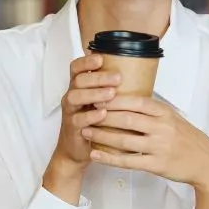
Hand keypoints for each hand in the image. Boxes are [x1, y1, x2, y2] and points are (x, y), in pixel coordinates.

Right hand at [43, 54, 117, 202]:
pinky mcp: (72, 128)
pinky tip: (103, 113)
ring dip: (94, 93)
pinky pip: (78, 119)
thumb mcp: (99, 103)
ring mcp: (70, 112)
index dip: (86, 61)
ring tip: (111, 93)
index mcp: (79, 87)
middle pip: (78, 80)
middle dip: (98, 77)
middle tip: (117, 77)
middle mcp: (72, 96)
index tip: (101, 58)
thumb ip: (110, 89)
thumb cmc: (92, 123)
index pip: (76, 68)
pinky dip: (90, 115)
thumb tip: (137, 75)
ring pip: (75, 97)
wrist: (76, 150)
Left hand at [83, 95, 208, 191]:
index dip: (116, 99)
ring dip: (102, 136)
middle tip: (85, 113)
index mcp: (165, 113)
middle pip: (127, 119)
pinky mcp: (157, 165)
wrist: (205, 162)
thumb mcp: (173, 118)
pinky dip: (110, 158)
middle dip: (103, 116)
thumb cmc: (186, 139)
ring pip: (125, 140)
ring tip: (85, 132)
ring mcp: (159, 147)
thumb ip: (152, 111)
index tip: (98, 96)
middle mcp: (162, 128)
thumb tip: (125, 99)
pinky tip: (96, 155)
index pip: (137, 101)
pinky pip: (129, 161)